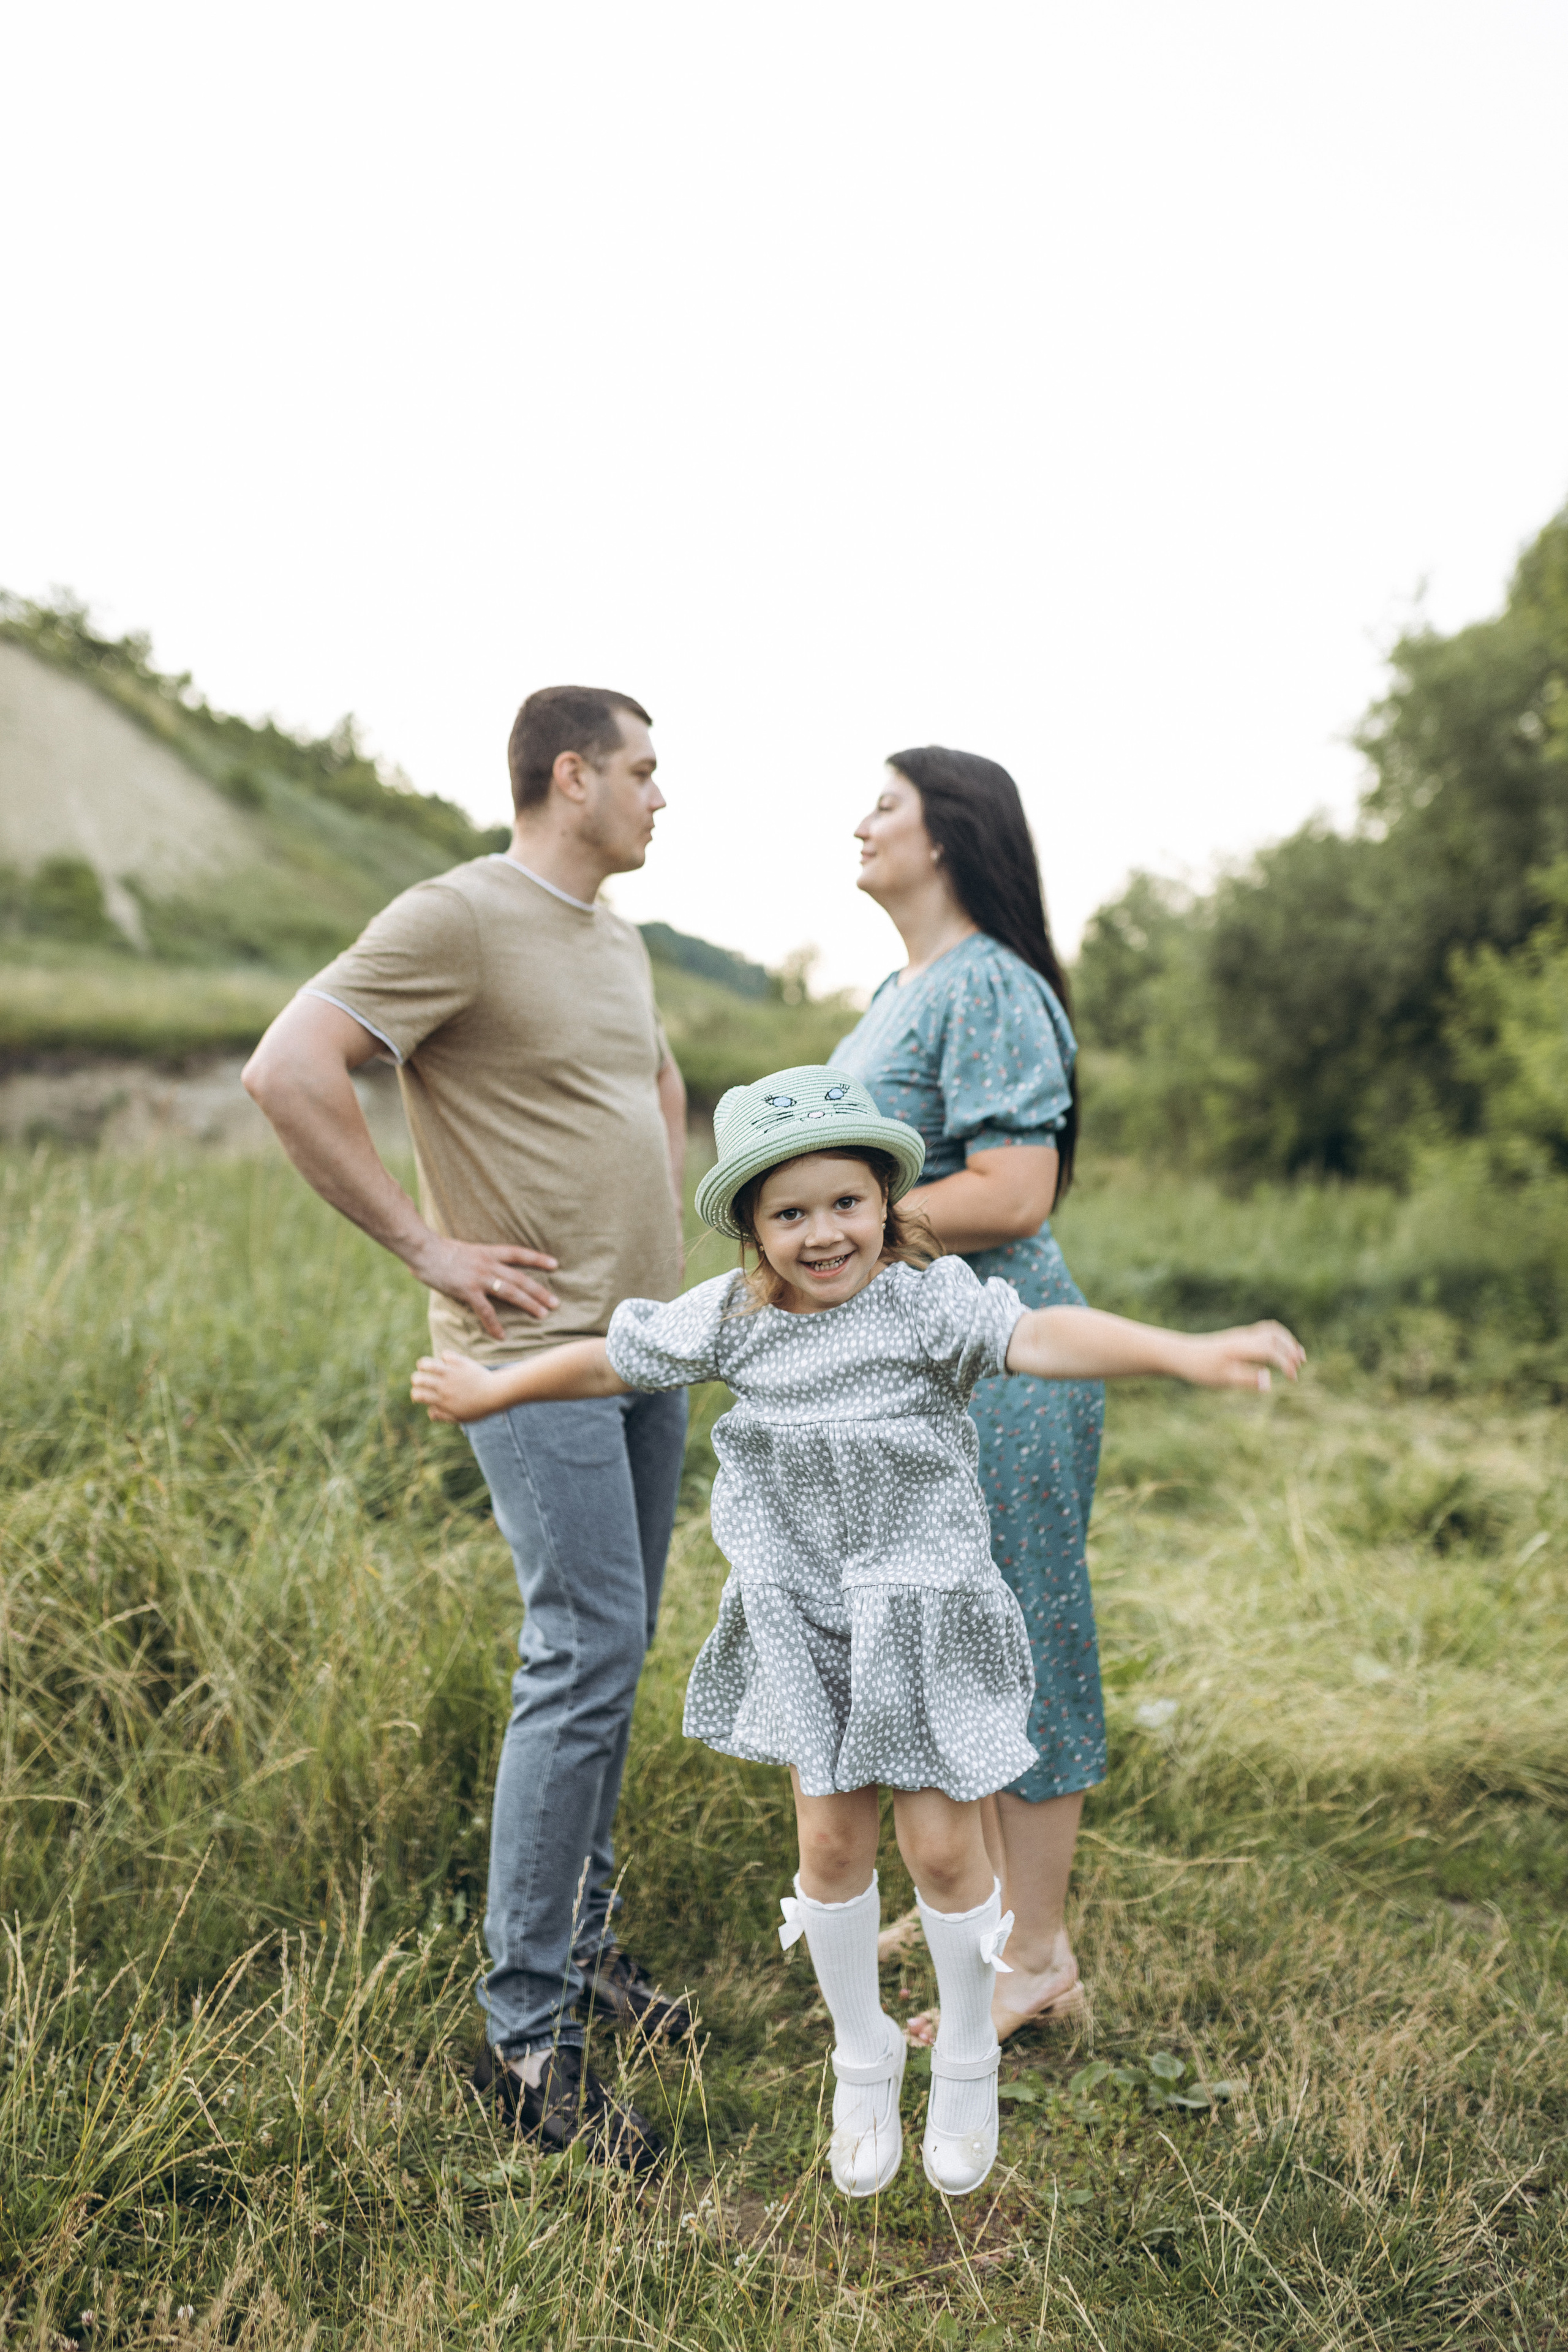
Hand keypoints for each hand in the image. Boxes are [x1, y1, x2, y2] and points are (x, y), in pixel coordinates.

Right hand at [408, 1235, 559, 1341]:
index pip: (519, 1254)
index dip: (537, 1259)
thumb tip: (481, 1269)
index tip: (555, 1264)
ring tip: (542, 1315)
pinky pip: (485, 1310)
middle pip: (521, 1278)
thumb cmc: (439, 1250)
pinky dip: (494, 1324)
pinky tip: (502, 1335)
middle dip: (540, 1291)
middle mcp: (489, 1264)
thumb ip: (476, 1261)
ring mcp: (479, 1278)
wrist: (424, 1249)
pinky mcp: (467, 1290)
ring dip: (528, 1304)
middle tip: (555, 1303)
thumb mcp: (464, 1251)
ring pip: (511, 1292)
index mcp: (489, 1252)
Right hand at [412, 1351, 501, 1423]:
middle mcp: (444, 1387)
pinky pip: (446, 1354)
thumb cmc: (478, 1407)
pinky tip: (449, 1360)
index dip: (416, 1393)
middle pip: (417, 1379)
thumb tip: (430, 1411)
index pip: (417, 1395)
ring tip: (429, 1366)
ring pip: (427, 1364)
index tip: (422, 1393)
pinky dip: (445, 1356)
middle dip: (416, 1378)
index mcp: (442, 1400)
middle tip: (424, 1379)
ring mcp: (451, 1374)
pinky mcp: (460, 1363)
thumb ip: (443, 1415)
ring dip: (425, 1364)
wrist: (496, 1394)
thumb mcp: (460, 1417)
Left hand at [1178, 1321, 1304, 1390]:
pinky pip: (1264, 1331)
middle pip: (1275, 1335)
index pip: (1272, 1350)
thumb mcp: (1223, 1379)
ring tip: (1297, 1355)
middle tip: (1301, 1364)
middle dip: (1291, 1348)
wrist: (1182, 1354)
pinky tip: (1279, 1352)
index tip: (1293, 1378)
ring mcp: (1242, 1335)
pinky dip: (1277, 1339)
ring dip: (1286, 1340)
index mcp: (1241, 1348)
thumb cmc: (1201, 1369)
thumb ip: (1247, 1380)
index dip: (1286, 1362)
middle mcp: (1244, 1337)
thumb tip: (1269, 1384)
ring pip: (1271, 1330)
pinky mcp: (1239, 1337)